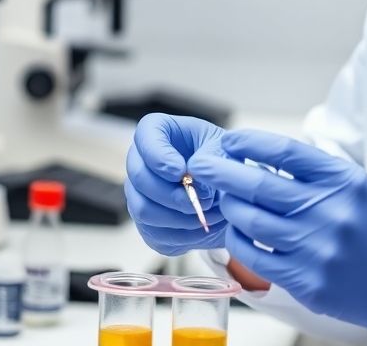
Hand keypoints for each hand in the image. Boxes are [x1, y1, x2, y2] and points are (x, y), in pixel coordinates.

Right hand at [125, 114, 226, 255]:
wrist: (227, 191)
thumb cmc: (222, 160)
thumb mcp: (224, 150)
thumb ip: (210, 158)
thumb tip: (192, 179)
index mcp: (158, 131)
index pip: (145, 136)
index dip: (158, 157)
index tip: (180, 171)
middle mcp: (140, 161)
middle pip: (139, 178)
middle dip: (172, 194)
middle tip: (203, 199)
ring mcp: (138, 193)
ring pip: (144, 210)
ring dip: (180, 216)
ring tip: (209, 212)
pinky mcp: (145, 223)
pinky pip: (155, 234)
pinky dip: (183, 235)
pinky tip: (203, 225)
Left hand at [189, 130, 366, 345]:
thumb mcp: (366, 187)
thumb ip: (323, 173)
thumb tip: (271, 157)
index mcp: (345, 182)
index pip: (284, 151)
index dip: (248, 142)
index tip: (229, 140)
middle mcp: (330, 213)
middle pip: (258, 184)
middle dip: (221, 171)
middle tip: (201, 166)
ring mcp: (316, 249)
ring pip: (251, 221)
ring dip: (230, 207)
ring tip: (223, 201)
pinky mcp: (307, 282)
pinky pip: (255, 258)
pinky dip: (238, 242)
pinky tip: (237, 233)